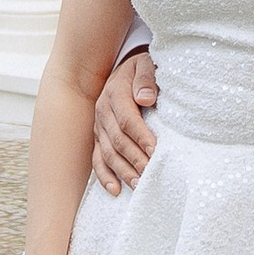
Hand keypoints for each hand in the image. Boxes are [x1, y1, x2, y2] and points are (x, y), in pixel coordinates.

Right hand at [91, 48, 158, 194]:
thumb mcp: (146, 63)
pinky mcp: (98, 138)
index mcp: (115, 93)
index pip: (127, 119)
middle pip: (118, 140)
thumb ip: (146, 78)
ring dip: (123, 171)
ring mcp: (98, 126)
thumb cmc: (141, 68)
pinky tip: (115, 190)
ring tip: (139, 185)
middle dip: (135, 159)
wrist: (125, 68)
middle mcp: (103, 111)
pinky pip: (97, 159)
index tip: (156, 150)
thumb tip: (146, 98)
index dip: (141, 136)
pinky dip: (105, 176)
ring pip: (108, 153)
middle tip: (151, 174)